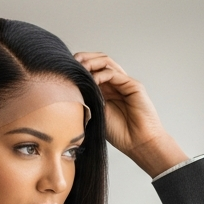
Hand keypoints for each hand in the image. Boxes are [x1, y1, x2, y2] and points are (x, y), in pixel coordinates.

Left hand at [74, 52, 187, 177]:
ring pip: (107, 63)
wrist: (139, 144)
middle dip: (84, 59)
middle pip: (99, 61)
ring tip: (79, 68)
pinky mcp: (134, 85)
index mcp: (105, 89)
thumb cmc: (120, 133)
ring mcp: (124, 83)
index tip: (64, 68)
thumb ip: (87, 99)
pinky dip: (102, 74)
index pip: (91, 69)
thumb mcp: (96, 113)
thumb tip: (69, 87)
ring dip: (91, 63)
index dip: (79, 66)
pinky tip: (92, 80)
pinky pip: (115, 74)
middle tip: (70, 63)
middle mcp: (115, 83)